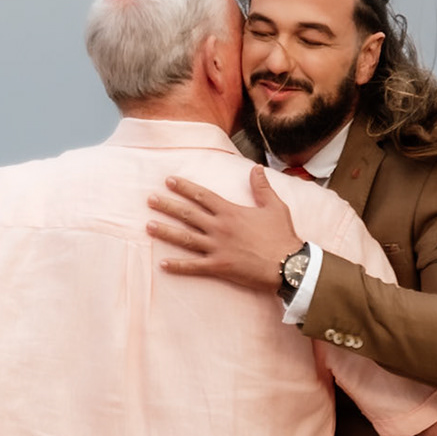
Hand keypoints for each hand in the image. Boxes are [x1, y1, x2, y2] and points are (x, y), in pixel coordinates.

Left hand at [147, 167, 301, 293]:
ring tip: (149, 226)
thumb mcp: (275, 206)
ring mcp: (217, 248)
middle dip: (167, 206)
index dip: (185, 188)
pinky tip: (162, 264)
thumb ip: (262, 187)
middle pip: (188, 214)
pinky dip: (178, 266)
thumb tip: (256, 168)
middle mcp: (220, 228)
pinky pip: (194, 266)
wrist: (288, 264)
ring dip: (166, 232)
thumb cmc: (282, 235)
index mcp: (230, 212)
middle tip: (150, 200)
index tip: (169, 181)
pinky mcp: (219, 267)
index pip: (202, 196)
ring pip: (185, 238)